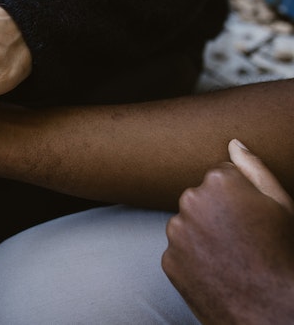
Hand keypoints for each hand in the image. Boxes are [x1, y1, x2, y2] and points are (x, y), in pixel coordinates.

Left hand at [162, 139, 293, 323]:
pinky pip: (178, 250)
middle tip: (241, 237)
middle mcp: (190, 201)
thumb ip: (253, 167)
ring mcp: (176, 232)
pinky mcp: (168, 259)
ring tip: (230, 254)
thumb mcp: (280, 203)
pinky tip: (215, 268)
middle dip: (216, 212)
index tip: (250, 215)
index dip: (239, 197)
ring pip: (187, 224)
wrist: (269, 307)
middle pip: (200, 199)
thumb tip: (233, 143)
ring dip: (201, 234)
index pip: (221, 178)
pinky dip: (192, 257)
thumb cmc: (281, 251)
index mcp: (218, 182)